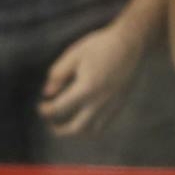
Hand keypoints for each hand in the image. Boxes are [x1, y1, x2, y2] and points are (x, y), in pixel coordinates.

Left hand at [38, 21, 143, 137]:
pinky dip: (92, 126)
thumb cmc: (101, 45)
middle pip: (76, 128)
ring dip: (78, 131)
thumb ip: (58, 74)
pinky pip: (105, 123)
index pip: (59, 109)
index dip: (46, 110)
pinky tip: (84, 116)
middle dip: (60, 130)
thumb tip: (47, 93)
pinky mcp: (121, 103)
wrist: (133, 42)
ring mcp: (113, 104)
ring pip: (93, 131)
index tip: (41, 107)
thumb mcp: (74, 54)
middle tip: (51, 125)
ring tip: (67, 124)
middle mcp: (100, 101)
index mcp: (86, 88)